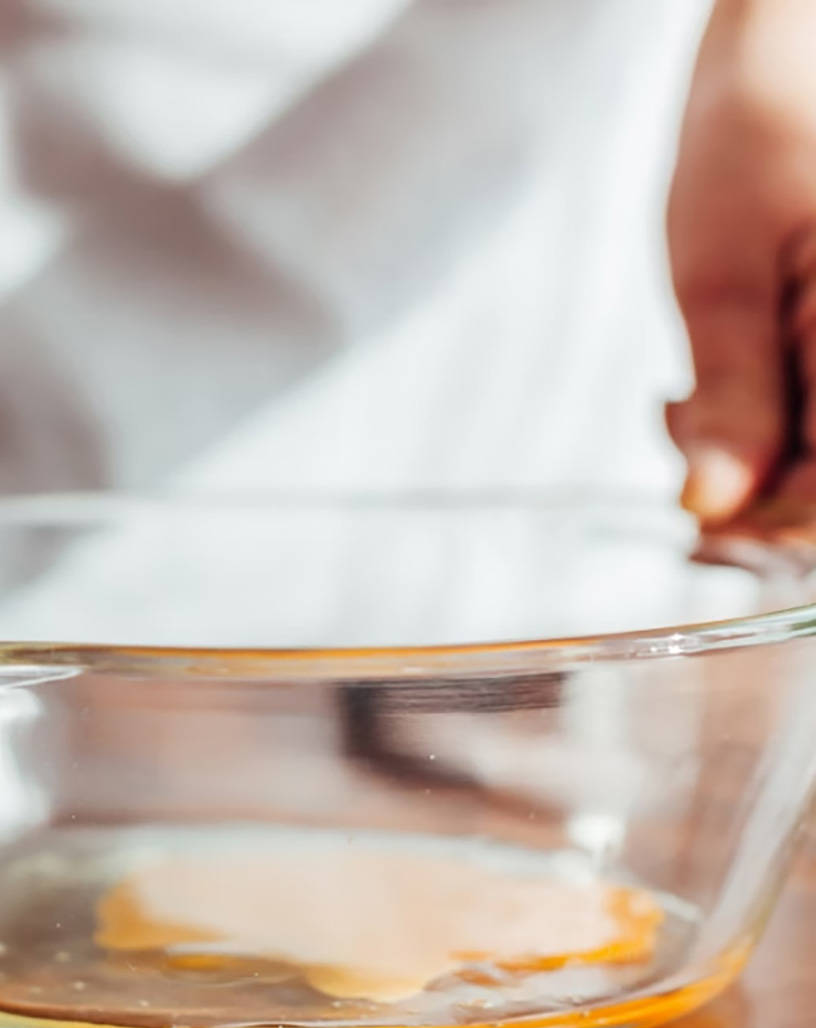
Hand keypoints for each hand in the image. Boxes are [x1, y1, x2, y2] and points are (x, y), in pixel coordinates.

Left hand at [667, 0, 815, 525]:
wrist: (803, 49)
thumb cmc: (766, 131)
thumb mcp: (720, 275)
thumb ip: (731, 398)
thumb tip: (713, 508)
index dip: (764, 524)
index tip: (691, 510)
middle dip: (755, 488)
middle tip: (678, 426)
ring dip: (760, 460)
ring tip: (690, 403)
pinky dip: (781, 425)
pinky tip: (728, 389)